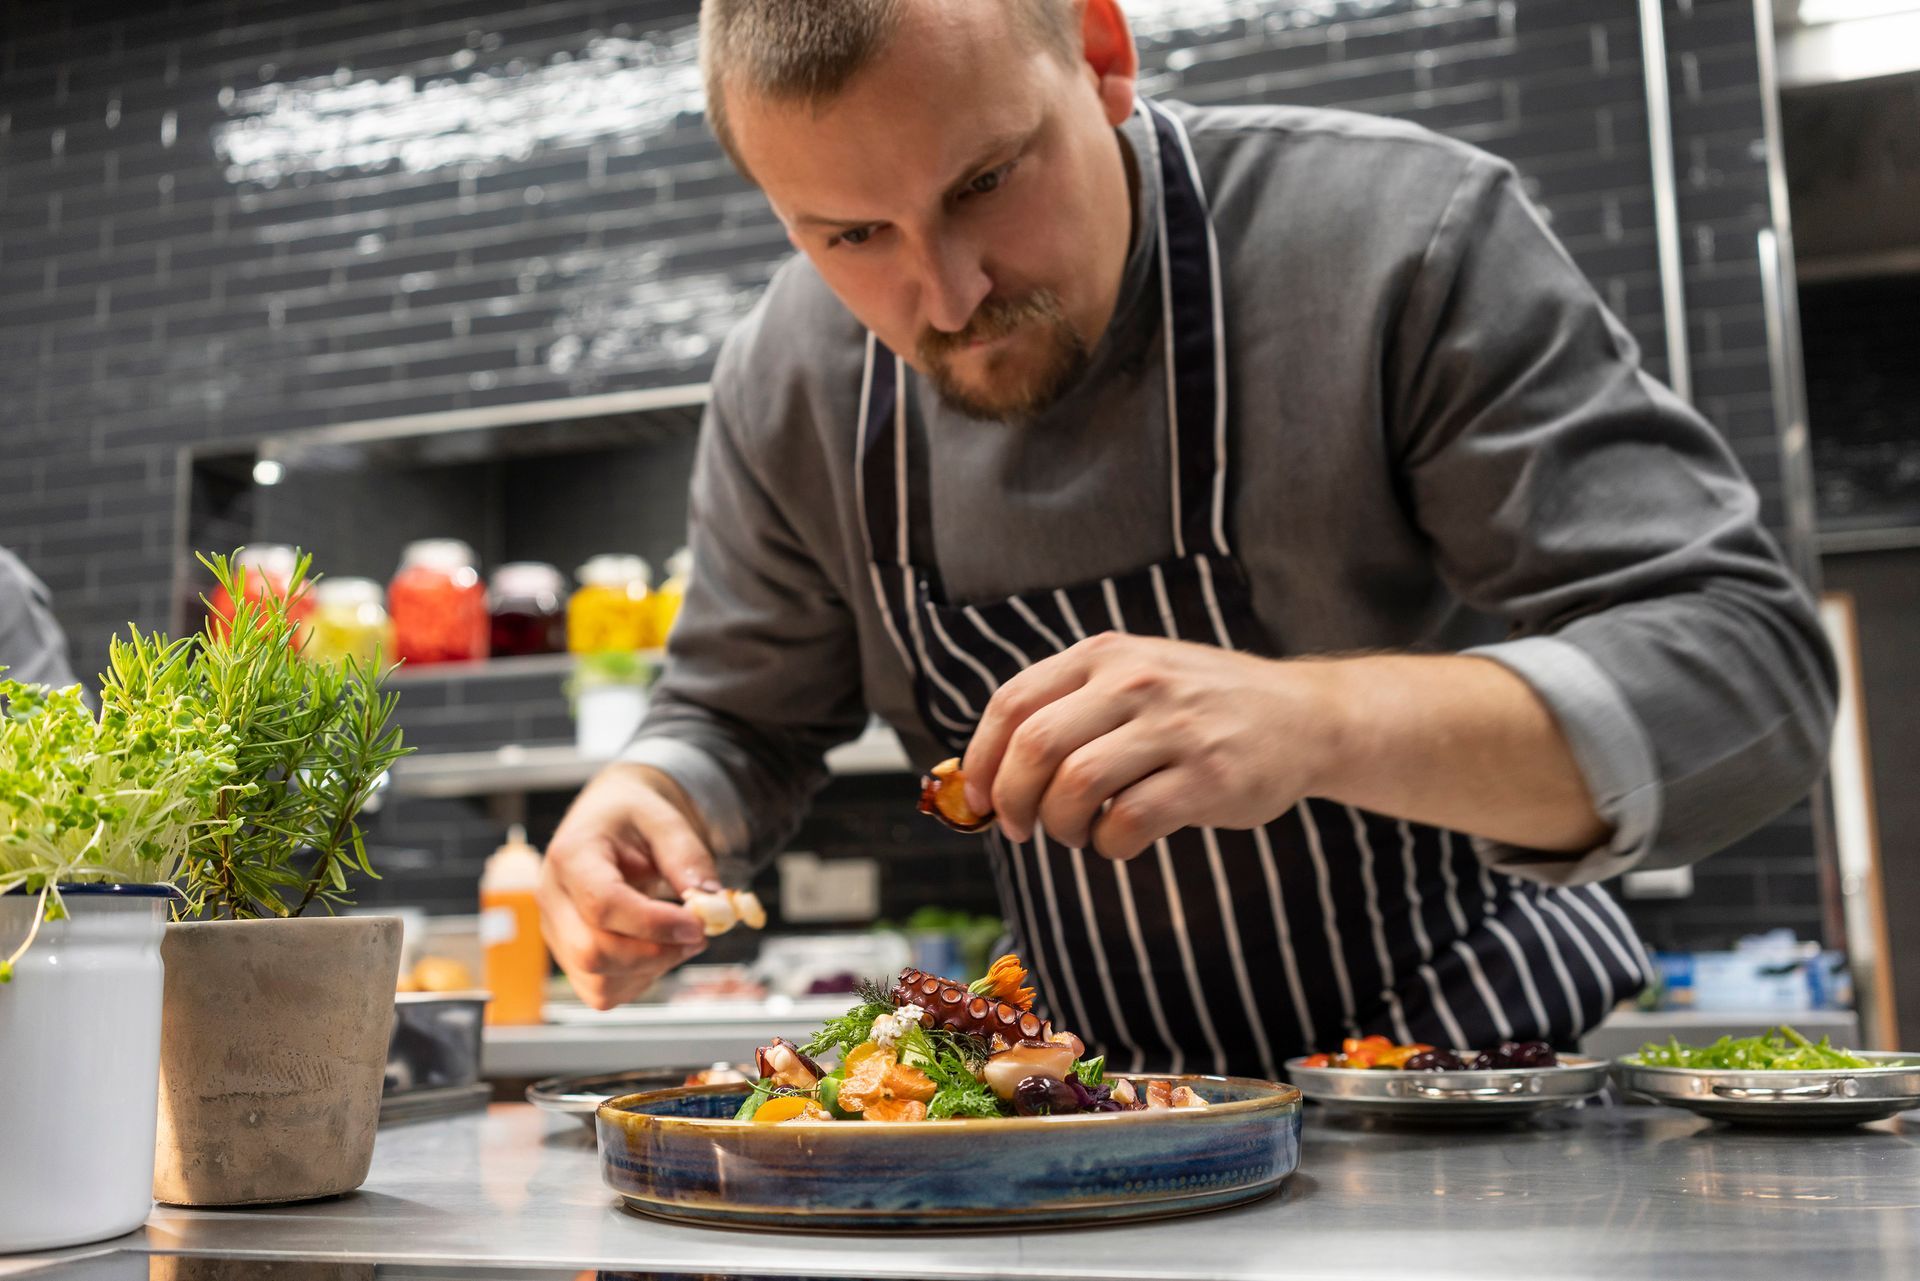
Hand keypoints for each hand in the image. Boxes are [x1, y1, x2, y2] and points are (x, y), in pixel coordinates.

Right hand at [538, 762, 717, 1008]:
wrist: (609, 821)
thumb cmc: (633, 817)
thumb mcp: (666, 820)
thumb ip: (689, 859)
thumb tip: (715, 906)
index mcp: (570, 855)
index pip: (603, 904)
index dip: (655, 924)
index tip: (698, 925)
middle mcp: (552, 898)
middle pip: (593, 952)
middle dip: (656, 953)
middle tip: (698, 934)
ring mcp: (555, 932)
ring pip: (597, 981)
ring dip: (651, 970)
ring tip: (680, 938)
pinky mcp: (568, 957)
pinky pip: (600, 992)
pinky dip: (638, 981)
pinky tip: (658, 950)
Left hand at [960, 633, 1335, 860]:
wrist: (1304, 716)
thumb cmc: (1198, 706)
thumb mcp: (1133, 677)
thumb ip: (1068, 707)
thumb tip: (985, 773)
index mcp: (1105, 655)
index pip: (1013, 703)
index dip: (981, 759)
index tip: (977, 799)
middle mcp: (1135, 681)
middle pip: (1036, 745)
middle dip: (1013, 799)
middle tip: (1020, 828)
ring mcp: (1174, 727)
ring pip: (1076, 784)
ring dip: (1060, 826)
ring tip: (1076, 834)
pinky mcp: (1208, 777)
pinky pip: (1128, 821)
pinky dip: (1108, 845)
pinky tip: (1117, 842)